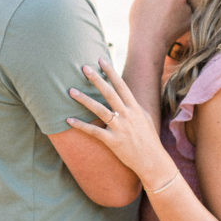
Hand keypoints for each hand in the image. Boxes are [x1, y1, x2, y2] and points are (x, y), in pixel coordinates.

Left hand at [66, 57, 170, 185]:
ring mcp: (120, 128)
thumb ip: (133, 106)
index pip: (121, 85)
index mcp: (135, 108)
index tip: (101, 60)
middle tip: (84, 67)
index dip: (111, 72)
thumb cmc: (148, 139)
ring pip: (99, 110)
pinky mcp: (113, 141)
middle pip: (109, 93)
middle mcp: (127, 115)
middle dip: (96, 79)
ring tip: (71, 90)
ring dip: (84, 99)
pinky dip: (80, 125)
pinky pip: (94, 131)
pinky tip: (68, 120)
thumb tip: (125, 95)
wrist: (152, 161)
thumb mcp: (144, 118)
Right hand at [129, 0, 190, 51]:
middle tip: (155, 8)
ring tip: (161, 17)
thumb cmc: (141, 18)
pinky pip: (185, 12)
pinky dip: (179, 15)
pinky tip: (168, 22)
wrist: (149, 42)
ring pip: (180, 1)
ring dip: (174, 5)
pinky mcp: (190, 19)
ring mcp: (187, 8)